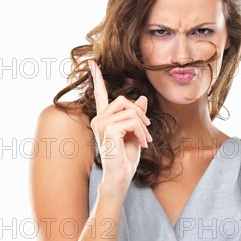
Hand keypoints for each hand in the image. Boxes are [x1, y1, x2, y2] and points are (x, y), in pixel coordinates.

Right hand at [89, 60, 151, 186]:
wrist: (121, 176)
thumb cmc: (126, 158)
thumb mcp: (136, 133)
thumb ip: (137, 116)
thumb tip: (143, 98)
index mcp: (104, 118)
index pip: (100, 95)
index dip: (97, 78)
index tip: (92, 64)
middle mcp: (99, 119)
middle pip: (125, 101)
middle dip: (141, 115)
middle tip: (148, 132)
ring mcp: (101, 124)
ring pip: (131, 111)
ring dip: (143, 126)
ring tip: (145, 141)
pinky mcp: (108, 130)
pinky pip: (133, 121)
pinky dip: (142, 132)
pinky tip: (142, 144)